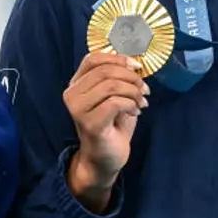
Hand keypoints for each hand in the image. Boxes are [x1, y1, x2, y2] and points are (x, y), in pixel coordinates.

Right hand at [63, 52, 148, 211]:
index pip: (93, 58)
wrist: (106, 158)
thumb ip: (118, 77)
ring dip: (134, 92)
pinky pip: (115, 103)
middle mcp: (72, 94)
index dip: (118, 58)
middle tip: (145, 89)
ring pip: (112, 86)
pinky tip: (135, 112)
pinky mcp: (89, 123)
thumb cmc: (112, 125)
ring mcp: (78, 109)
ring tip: (142, 102)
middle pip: (106, 71)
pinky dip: (131, 104)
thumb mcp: (115, 95)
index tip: (137, 67)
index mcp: (76, 84)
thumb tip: (133, 61)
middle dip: (131, 78)